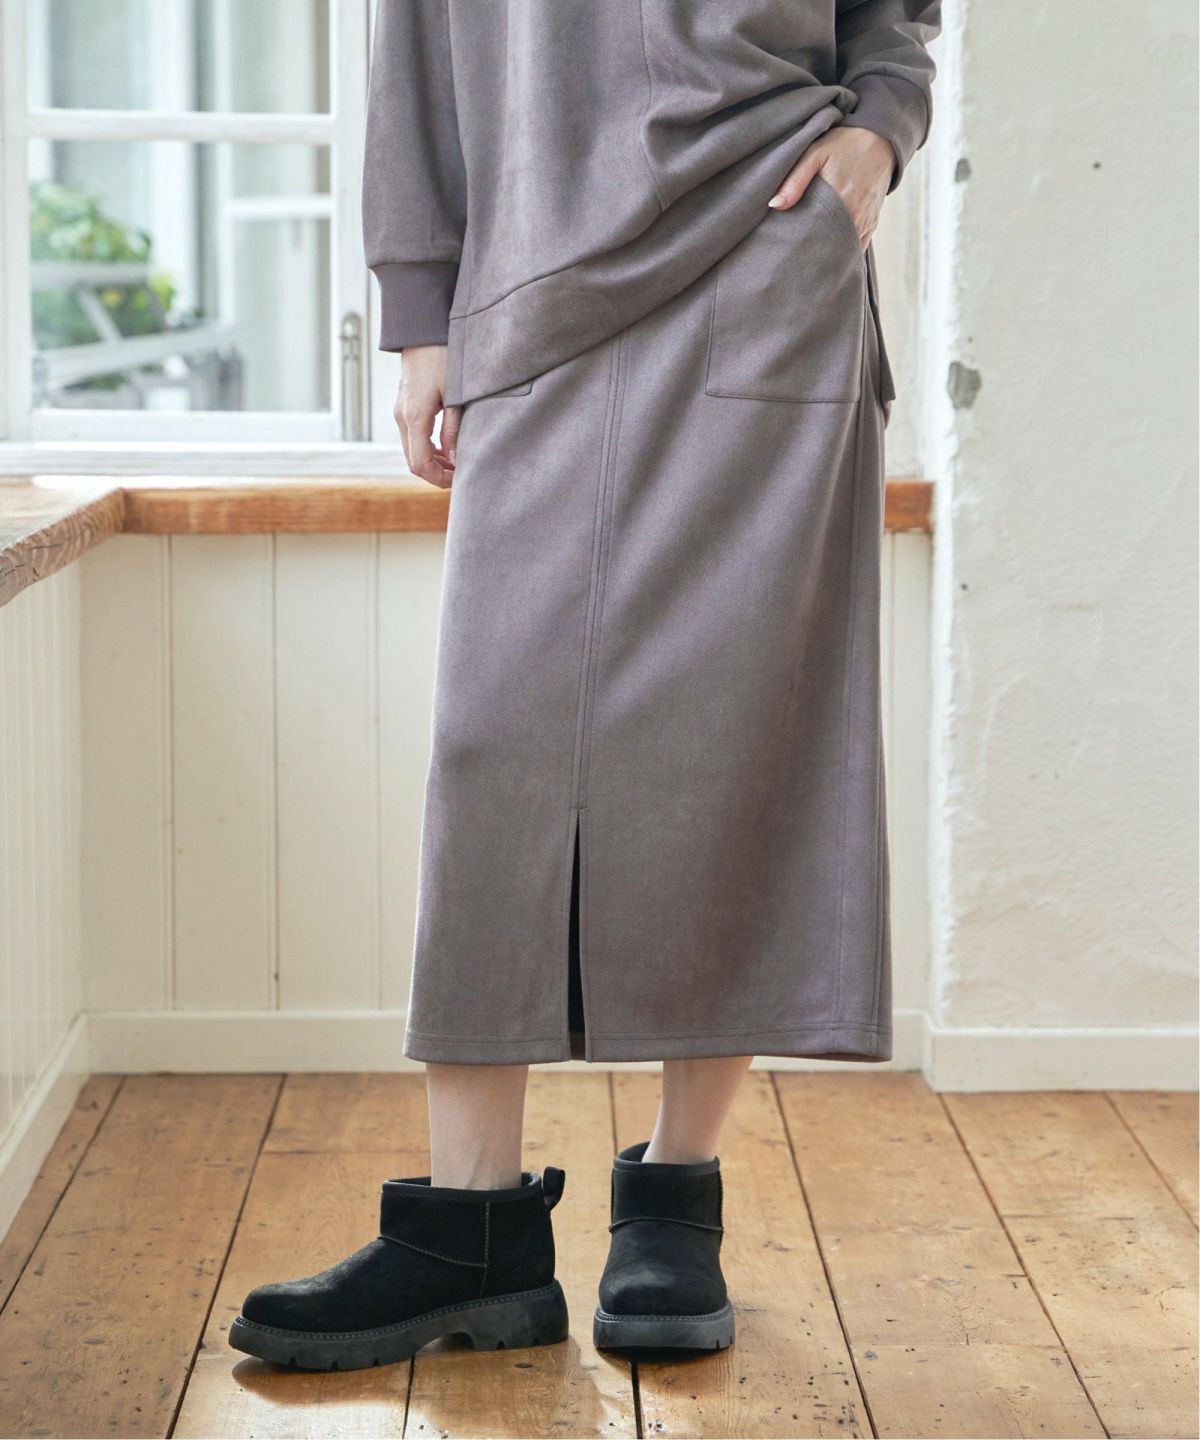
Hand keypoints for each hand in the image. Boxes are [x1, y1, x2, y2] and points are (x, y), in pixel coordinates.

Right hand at [394, 344, 462, 489]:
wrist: (422, 330)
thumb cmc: (443, 357)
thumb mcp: (455, 395)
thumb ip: (454, 429)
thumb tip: (455, 459)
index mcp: (414, 416)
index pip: (420, 464)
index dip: (439, 478)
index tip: (458, 479)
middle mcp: (402, 417)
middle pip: (413, 461)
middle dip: (435, 473)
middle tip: (459, 475)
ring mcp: (399, 411)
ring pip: (411, 450)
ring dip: (432, 461)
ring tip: (455, 462)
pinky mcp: (403, 406)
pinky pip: (411, 437)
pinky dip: (427, 448)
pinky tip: (445, 446)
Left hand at [768, 126, 896, 249]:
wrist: (881, 137)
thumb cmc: (845, 144)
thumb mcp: (816, 154)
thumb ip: (795, 180)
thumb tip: (774, 205)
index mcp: (840, 203)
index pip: (817, 239)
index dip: (803, 249)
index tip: (788, 253)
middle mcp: (856, 217)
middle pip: (831, 248)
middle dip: (814, 255)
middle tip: (795, 259)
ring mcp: (866, 222)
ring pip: (845, 249)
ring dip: (829, 253)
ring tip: (810, 258)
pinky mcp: (873, 222)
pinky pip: (857, 245)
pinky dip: (844, 250)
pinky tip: (830, 253)